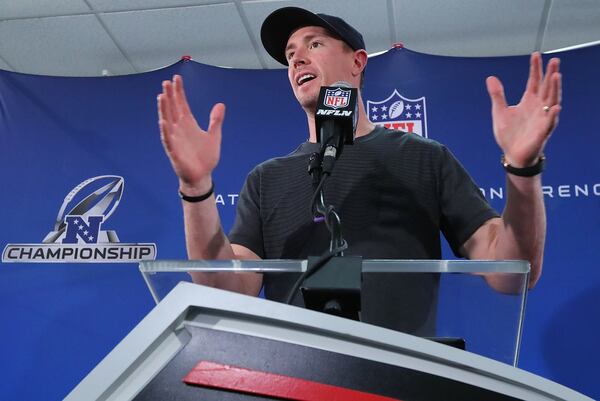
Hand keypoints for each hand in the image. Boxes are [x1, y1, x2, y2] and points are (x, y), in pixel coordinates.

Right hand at [158, 75, 224, 192]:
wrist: (202, 176)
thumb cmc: (205, 157)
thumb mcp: (214, 136)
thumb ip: (216, 120)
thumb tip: (221, 104)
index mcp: (188, 124)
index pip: (181, 104)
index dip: (179, 92)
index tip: (176, 79)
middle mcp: (179, 129)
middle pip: (172, 109)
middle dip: (169, 96)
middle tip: (166, 82)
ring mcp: (175, 139)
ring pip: (167, 121)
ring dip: (164, 109)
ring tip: (161, 96)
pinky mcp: (174, 152)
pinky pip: (168, 140)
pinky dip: (165, 131)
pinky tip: (162, 121)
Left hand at [486, 52, 561, 166]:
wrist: (512, 154)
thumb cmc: (509, 134)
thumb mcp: (499, 112)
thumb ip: (497, 95)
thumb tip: (491, 78)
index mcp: (529, 101)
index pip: (534, 81)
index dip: (535, 68)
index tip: (536, 55)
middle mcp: (539, 107)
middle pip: (547, 87)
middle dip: (551, 74)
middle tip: (554, 60)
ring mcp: (543, 118)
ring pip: (552, 101)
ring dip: (555, 89)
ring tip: (556, 76)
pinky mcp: (543, 132)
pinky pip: (550, 123)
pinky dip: (552, 115)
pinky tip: (555, 107)